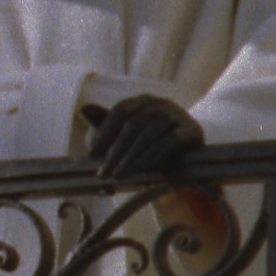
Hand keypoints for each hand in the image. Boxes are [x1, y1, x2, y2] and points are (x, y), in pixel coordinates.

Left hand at [83, 94, 205, 180]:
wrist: (186, 158)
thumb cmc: (149, 144)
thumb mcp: (126, 135)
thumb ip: (106, 123)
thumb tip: (84, 109)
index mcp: (143, 100)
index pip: (120, 111)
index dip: (105, 132)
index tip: (91, 154)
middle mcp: (161, 103)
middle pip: (133, 124)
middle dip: (116, 151)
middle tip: (103, 172)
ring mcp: (178, 115)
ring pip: (150, 133)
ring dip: (131, 156)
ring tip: (119, 175)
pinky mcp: (191, 130)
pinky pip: (170, 141)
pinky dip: (153, 154)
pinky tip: (140, 168)